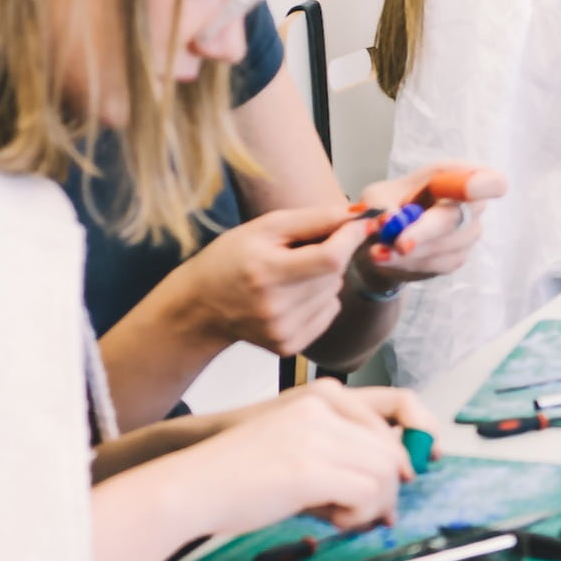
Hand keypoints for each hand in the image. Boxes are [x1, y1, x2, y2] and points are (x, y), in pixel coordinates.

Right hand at [170, 203, 375, 355]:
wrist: (199, 307)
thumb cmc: (230, 259)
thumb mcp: (266, 227)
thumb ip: (315, 219)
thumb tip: (361, 215)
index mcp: (266, 272)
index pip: (331, 258)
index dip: (352, 238)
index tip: (360, 224)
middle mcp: (274, 307)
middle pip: (334, 274)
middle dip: (333, 254)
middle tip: (306, 250)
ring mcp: (281, 331)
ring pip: (335, 292)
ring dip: (325, 278)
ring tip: (293, 273)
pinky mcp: (287, 346)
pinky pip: (329, 313)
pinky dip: (320, 299)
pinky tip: (293, 295)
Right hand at [184, 380, 436, 533]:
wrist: (187, 487)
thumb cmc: (236, 475)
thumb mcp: (294, 448)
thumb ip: (340, 460)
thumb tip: (387, 497)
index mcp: (323, 396)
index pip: (400, 402)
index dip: (420, 433)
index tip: (423, 464)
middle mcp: (324, 407)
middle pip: (394, 447)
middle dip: (392, 486)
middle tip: (377, 515)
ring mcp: (317, 435)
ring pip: (386, 470)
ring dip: (374, 504)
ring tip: (345, 518)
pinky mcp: (309, 468)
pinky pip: (368, 491)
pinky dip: (359, 513)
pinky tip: (333, 521)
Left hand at [352, 164, 508, 286]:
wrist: (382, 238)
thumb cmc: (386, 205)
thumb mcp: (375, 198)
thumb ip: (381, 206)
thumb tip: (391, 221)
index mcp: (457, 177)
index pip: (490, 182)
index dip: (483, 187)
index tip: (467, 191)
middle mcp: (471, 205)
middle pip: (458, 218)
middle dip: (425, 232)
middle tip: (398, 243)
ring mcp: (468, 233)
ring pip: (445, 245)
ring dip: (410, 251)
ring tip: (378, 252)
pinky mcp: (457, 257)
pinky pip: (438, 264)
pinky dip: (410, 263)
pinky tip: (391, 258)